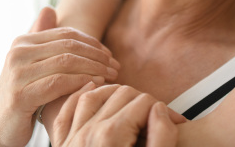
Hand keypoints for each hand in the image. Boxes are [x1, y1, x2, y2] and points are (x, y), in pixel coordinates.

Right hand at [0, 7, 119, 146]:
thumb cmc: (22, 97)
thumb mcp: (30, 65)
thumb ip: (41, 40)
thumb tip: (48, 8)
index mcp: (22, 42)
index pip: (67, 34)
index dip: (92, 43)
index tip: (110, 55)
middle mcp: (17, 53)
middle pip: (69, 46)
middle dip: (97, 56)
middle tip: (115, 66)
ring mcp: (17, 74)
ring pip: (67, 62)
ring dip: (95, 68)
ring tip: (110, 76)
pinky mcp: (20, 96)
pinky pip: (59, 82)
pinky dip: (81, 81)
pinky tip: (95, 85)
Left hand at [50, 83, 185, 146]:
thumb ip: (162, 138)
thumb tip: (159, 110)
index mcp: (111, 137)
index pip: (143, 102)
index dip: (163, 109)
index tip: (172, 122)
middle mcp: (88, 133)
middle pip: (121, 95)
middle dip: (143, 101)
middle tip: (157, 118)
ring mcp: (72, 138)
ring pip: (94, 95)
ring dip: (114, 94)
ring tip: (132, 102)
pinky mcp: (63, 146)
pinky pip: (68, 111)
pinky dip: (80, 97)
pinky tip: (92, 92)